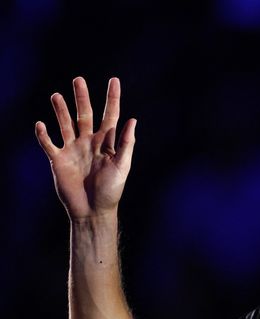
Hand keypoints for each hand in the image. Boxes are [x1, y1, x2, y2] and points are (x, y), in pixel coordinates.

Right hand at [35, 77, 136, 219]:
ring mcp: (72, 150)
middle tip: (78, 80)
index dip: (112, 98)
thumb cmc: (112, 190)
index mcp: (106, 142)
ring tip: (56, 95)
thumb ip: (125, 143)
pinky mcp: (58, 160)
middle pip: (84, 114)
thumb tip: (132, 120)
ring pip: (65, 124)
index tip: (114, 80)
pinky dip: (43, 135)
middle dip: (82, 97)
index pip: (110, 115)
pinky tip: (40, 124)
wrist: (93, 211)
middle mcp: (89, 142)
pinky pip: (48, 144)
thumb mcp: (122, 166)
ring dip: (61, 110)